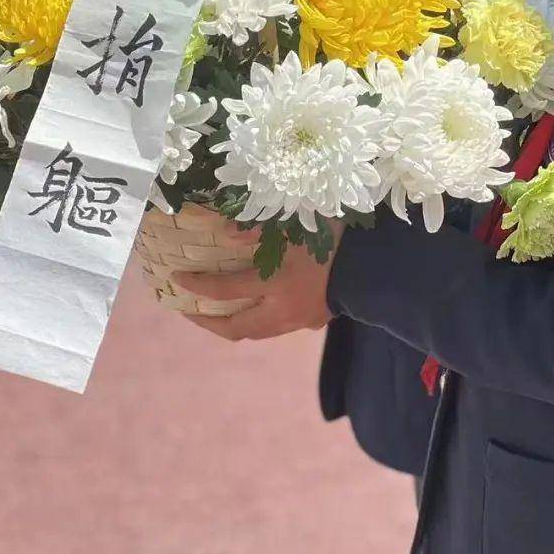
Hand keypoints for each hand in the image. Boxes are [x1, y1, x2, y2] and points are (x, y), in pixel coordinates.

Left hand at [179, 224, 341, 341]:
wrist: (376, 265)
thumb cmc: (334, 237)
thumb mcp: (295, 221)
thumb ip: (257, 227)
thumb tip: (223, 231)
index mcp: (273, 283)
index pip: (224, 290)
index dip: (196, 286)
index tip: (176, 279)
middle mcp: (280, 310)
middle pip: (235, 328)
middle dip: (207, 321)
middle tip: (189, 310)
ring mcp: (298, 320)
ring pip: (256, 332)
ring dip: (233, 323)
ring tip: (218, 312)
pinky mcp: (314, 321)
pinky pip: (278, 327)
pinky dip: (260, 320)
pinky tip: (260, 307)